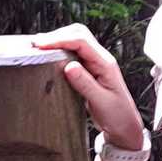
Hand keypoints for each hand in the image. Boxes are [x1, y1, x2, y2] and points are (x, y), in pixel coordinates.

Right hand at [31, 24, 144, 149]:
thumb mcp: (101, 101)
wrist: (124, 126)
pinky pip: (72, 54)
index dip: (59, 40)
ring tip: (38, 47)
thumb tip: (69, 67)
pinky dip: (59, 51)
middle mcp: (100, 60)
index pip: (81, 42)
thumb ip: (85, 84)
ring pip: (74, 42)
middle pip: (78, 34)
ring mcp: (94, 64)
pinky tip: (49, 56)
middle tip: (36, 44)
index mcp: (105, 64)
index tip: (41, 45)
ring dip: (57, 41)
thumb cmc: (118, 115)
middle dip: (56, 35)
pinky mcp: (88, 70)